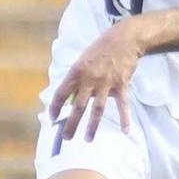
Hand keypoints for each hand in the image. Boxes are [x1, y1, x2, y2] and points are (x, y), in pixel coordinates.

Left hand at [49, 22, 144, 146]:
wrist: (124, 39)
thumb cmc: (100, 49)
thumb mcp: (82, 59)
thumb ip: (76, 78)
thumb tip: (69, 97)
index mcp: (77, 71)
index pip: (61, 93)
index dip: (55, 107)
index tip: (53, 118)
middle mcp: (90, 79)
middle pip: (78, 106)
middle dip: (71, 124)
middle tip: (66, 138)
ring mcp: (106, 83)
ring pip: (97, 109)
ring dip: (92, 126)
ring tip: (88, 139)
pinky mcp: (121, 85)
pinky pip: (123, 105)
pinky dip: (125, 118)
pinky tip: (125, 131)